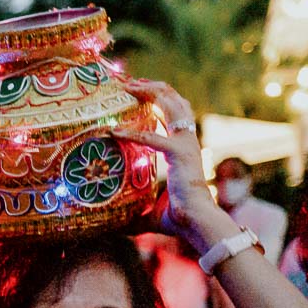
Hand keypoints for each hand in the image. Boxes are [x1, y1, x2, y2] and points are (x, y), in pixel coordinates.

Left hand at [111, 77, 224, 253]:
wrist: (197, 224)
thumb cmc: (178, 218)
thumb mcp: (150, 209)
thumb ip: (133, 211)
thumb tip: (110, 226)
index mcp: (184, 147)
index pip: (174, 112)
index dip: (157, 97)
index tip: (136, 90)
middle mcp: (188, 140)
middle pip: (175, 100)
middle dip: (152, 87)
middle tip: (128, 82)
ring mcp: (186, 144)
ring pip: (171, 105)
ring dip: (149, 92)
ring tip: (127, 86)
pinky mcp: (180, 153)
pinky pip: (151, 137)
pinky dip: (131, 133)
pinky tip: (113, 132)